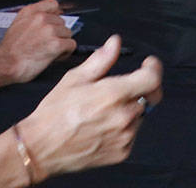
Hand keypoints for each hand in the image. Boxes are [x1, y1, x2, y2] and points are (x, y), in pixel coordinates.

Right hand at [0, 0, 76, 82]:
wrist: (4, 64)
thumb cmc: (10, 49)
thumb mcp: (18, 24)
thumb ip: (33, 18)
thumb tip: (51, 20)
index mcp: (30, 11)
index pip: (53, 4)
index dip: (56, 15)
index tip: (54, 24)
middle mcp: (41, 18)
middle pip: (62, 21)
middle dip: (57, 33)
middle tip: (48, 44)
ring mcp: (49, 30)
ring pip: (67, 33)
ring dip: (62, 43)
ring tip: (50, 51)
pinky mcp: (56, 44)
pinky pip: (71, 45)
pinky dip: (66, 52)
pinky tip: (56, 56)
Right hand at [17, 35, 162, 177]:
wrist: (42, 148)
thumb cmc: (55, 113)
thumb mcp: (75, 78)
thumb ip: (101, 60)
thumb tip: (115, 43)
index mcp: (112, 94)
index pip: (151, 79)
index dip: (154, 68)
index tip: (149, 64)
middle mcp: (122, 117)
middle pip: (147, 97)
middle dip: (138, 89)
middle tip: (123, 87)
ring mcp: (123, 137)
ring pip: (139, 115)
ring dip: (129, 109)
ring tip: (103, 110)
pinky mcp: (121, 153)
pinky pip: (132, 134)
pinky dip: (124, 127)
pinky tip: (103, 125)